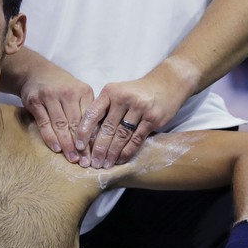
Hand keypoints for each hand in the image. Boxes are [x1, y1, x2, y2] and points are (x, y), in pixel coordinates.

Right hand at [20, 63, 93, 164]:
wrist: (37, 73)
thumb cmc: (62, 88)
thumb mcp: (79, 93)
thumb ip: (87, 111)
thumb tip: (96, 139)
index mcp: (83, 91)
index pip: (90, 118)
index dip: (92, 138)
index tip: (95, 154)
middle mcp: (67, 92)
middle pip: (76, 123)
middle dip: (81, 145)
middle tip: (85, 162)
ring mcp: (50, 96)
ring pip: (61, 125)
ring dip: (67, 145)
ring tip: (72, 159)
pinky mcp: (35, 102)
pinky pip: (44, 124)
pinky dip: (50, 138)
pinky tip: (56, 149)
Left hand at [77, 64, 191, 167]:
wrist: (167, 83)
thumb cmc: (137, 92)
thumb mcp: (118, 93)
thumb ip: (105, 110)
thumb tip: (88, 137)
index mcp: (110, 91)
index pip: (92, 113)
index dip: (84, 132)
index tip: (79, 147)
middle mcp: (123, 98)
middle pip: (107, 128)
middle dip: (98, 148)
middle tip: (93, 163)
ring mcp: (139, 108)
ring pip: (121, 136)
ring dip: (112, 153)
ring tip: (105, 164)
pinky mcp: (152, 118)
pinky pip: (136, 139)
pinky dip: (127, 152)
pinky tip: (120, 160)